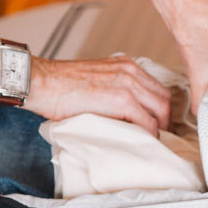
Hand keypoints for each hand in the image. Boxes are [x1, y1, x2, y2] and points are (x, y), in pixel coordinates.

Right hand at [25, 54, 170, 134]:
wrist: (41, 82)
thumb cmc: (60, 86)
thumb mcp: (96, 81)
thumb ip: (114, 90)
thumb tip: (124, 113)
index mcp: (126, 65)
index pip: (156, 87)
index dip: (160, 108)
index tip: (159, 123)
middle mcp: (131, 71)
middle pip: (164, 98)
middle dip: (166, 119)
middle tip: (161, 136)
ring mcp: (128, 84)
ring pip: (161, 110)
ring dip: (161, 128)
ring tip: (155, 142)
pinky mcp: (122, 100)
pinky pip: (147, 121)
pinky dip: (150, 134)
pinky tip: (145, 142)